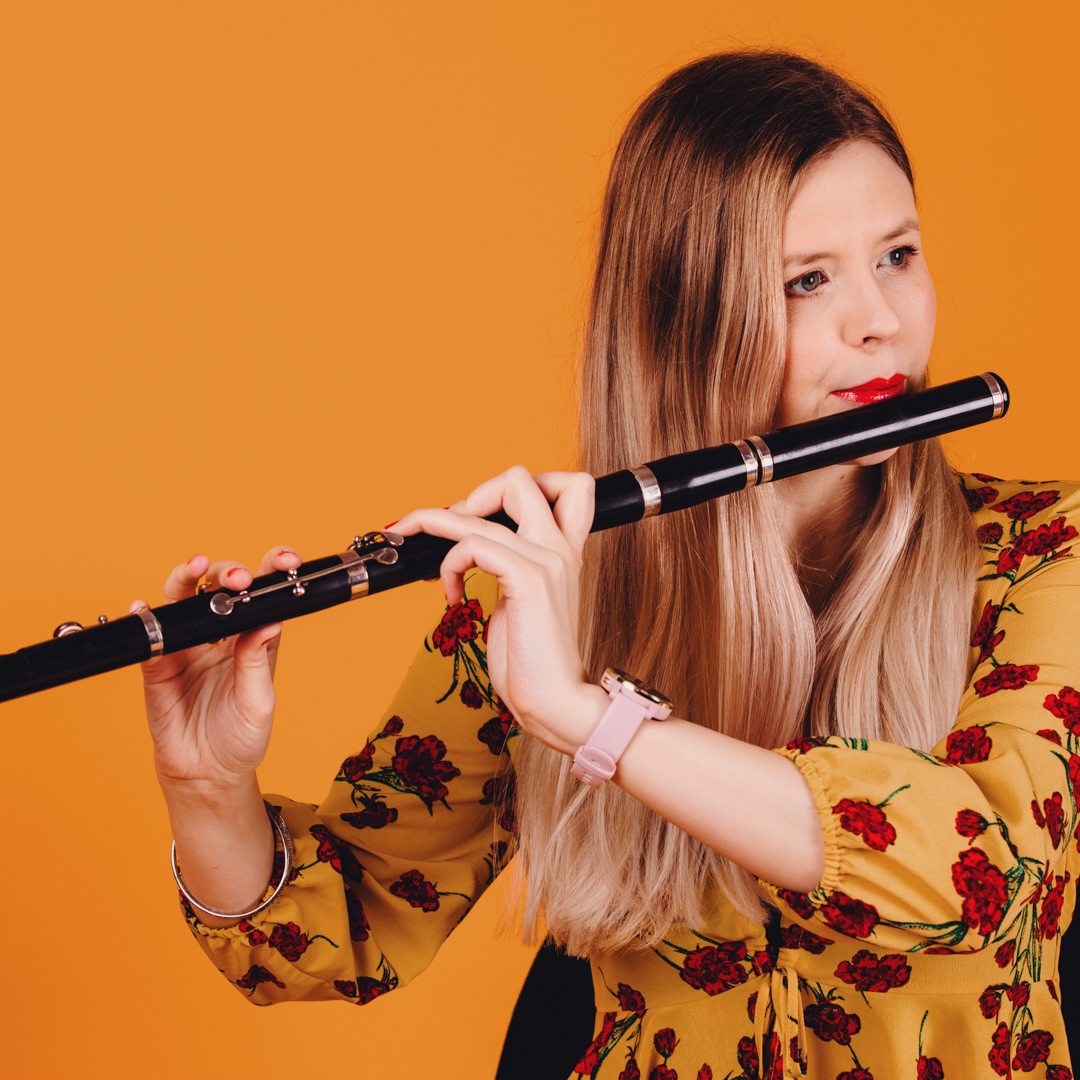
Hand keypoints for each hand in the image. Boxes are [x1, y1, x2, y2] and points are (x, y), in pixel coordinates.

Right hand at [136, 545, 301, 790]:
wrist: (207, 774)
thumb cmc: (241, 738)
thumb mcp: (258, 702)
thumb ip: (257, 662)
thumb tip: (270, 621)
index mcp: (254, 639)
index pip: (264, 596)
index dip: (273, 571)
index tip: (285, 560)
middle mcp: (221, 636)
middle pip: (222, 589)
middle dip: (229, 573)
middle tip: (238, 578)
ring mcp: (188, 646)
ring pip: (184, 599)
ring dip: (188, 578)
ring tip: (195, 567)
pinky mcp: (158, 664)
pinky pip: (150, 634)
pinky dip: (145, 617)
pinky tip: (145, 607)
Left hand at [393, 467, 607, 754]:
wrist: (556, 701)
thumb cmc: (534, 662)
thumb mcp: (521, 602)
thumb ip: (508, 570)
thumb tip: (471, 553)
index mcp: (564, 551)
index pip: (569, 486)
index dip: (522, 487)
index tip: (485, 515)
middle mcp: (559, 548)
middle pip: (520, 478)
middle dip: (474, 493)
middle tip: (452, 526)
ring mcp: (546, 560)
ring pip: (480, 509)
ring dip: (434, 523)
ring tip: (419, 547)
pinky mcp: (528, 580)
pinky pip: (472, 544)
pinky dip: (449, 564)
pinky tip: (451, 595)